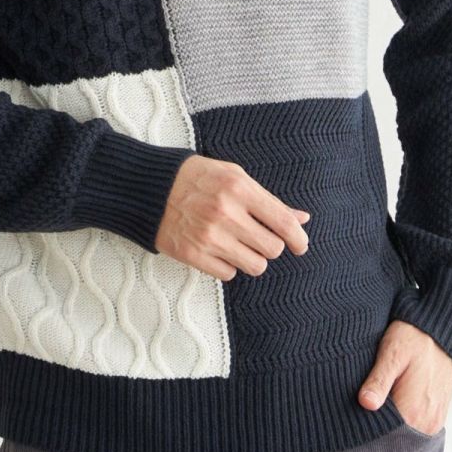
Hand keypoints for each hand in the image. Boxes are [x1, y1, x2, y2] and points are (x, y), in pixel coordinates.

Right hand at [153, 155, 310, 279]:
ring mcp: (209, 237)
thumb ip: (268, 200)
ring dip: (252, 258)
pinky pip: (229, 274)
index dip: (299, 238)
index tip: (301, 245)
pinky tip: (218, 249)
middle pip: (272, 249)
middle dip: (271, 245)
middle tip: (259, 237)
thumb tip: (301, 219)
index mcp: (238, 188)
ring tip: (238, 244)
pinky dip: (228, 265)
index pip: (283, 222)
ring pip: (255, 266)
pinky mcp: (193, 255)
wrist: (149, 188)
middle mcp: (226, 213)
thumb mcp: (234, 176)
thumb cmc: (196, 178)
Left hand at [357, 319, 451, 434]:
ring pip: (404, 437)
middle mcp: (426, 424)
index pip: (382, 438)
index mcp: (413, 412)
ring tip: (375, 411)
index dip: (364, 432)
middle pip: (393, 441)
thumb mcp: (392, 353)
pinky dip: (401, 425)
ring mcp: (433, 423)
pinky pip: (415, 430)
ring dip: (389, 429)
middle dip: (376, 433)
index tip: (351, 421)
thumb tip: (366, 403)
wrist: (442, 333)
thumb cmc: (413, 339)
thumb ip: (379, 381)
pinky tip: (390, 410)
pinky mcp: (436, 417)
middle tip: (360, 415)